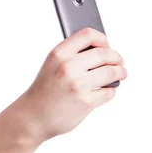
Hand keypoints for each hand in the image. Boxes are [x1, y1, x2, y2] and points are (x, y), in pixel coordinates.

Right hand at [20, 27, 126, 142]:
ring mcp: (77, 85)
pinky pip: (108, 92)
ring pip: (112, 72)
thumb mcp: (51, 67)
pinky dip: (109, 91)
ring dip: (120, 73)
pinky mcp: (85, 102)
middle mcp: (67, 67)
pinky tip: (104, 92)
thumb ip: (72, 56)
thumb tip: (103, 50)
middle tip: (119, 63)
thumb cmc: (44, 92)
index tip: (107, 45)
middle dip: (116, 58)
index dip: (102, 39)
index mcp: (58, 54)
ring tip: (120, 74)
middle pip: (105, 54)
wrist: (31, 118)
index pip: (88, 34)